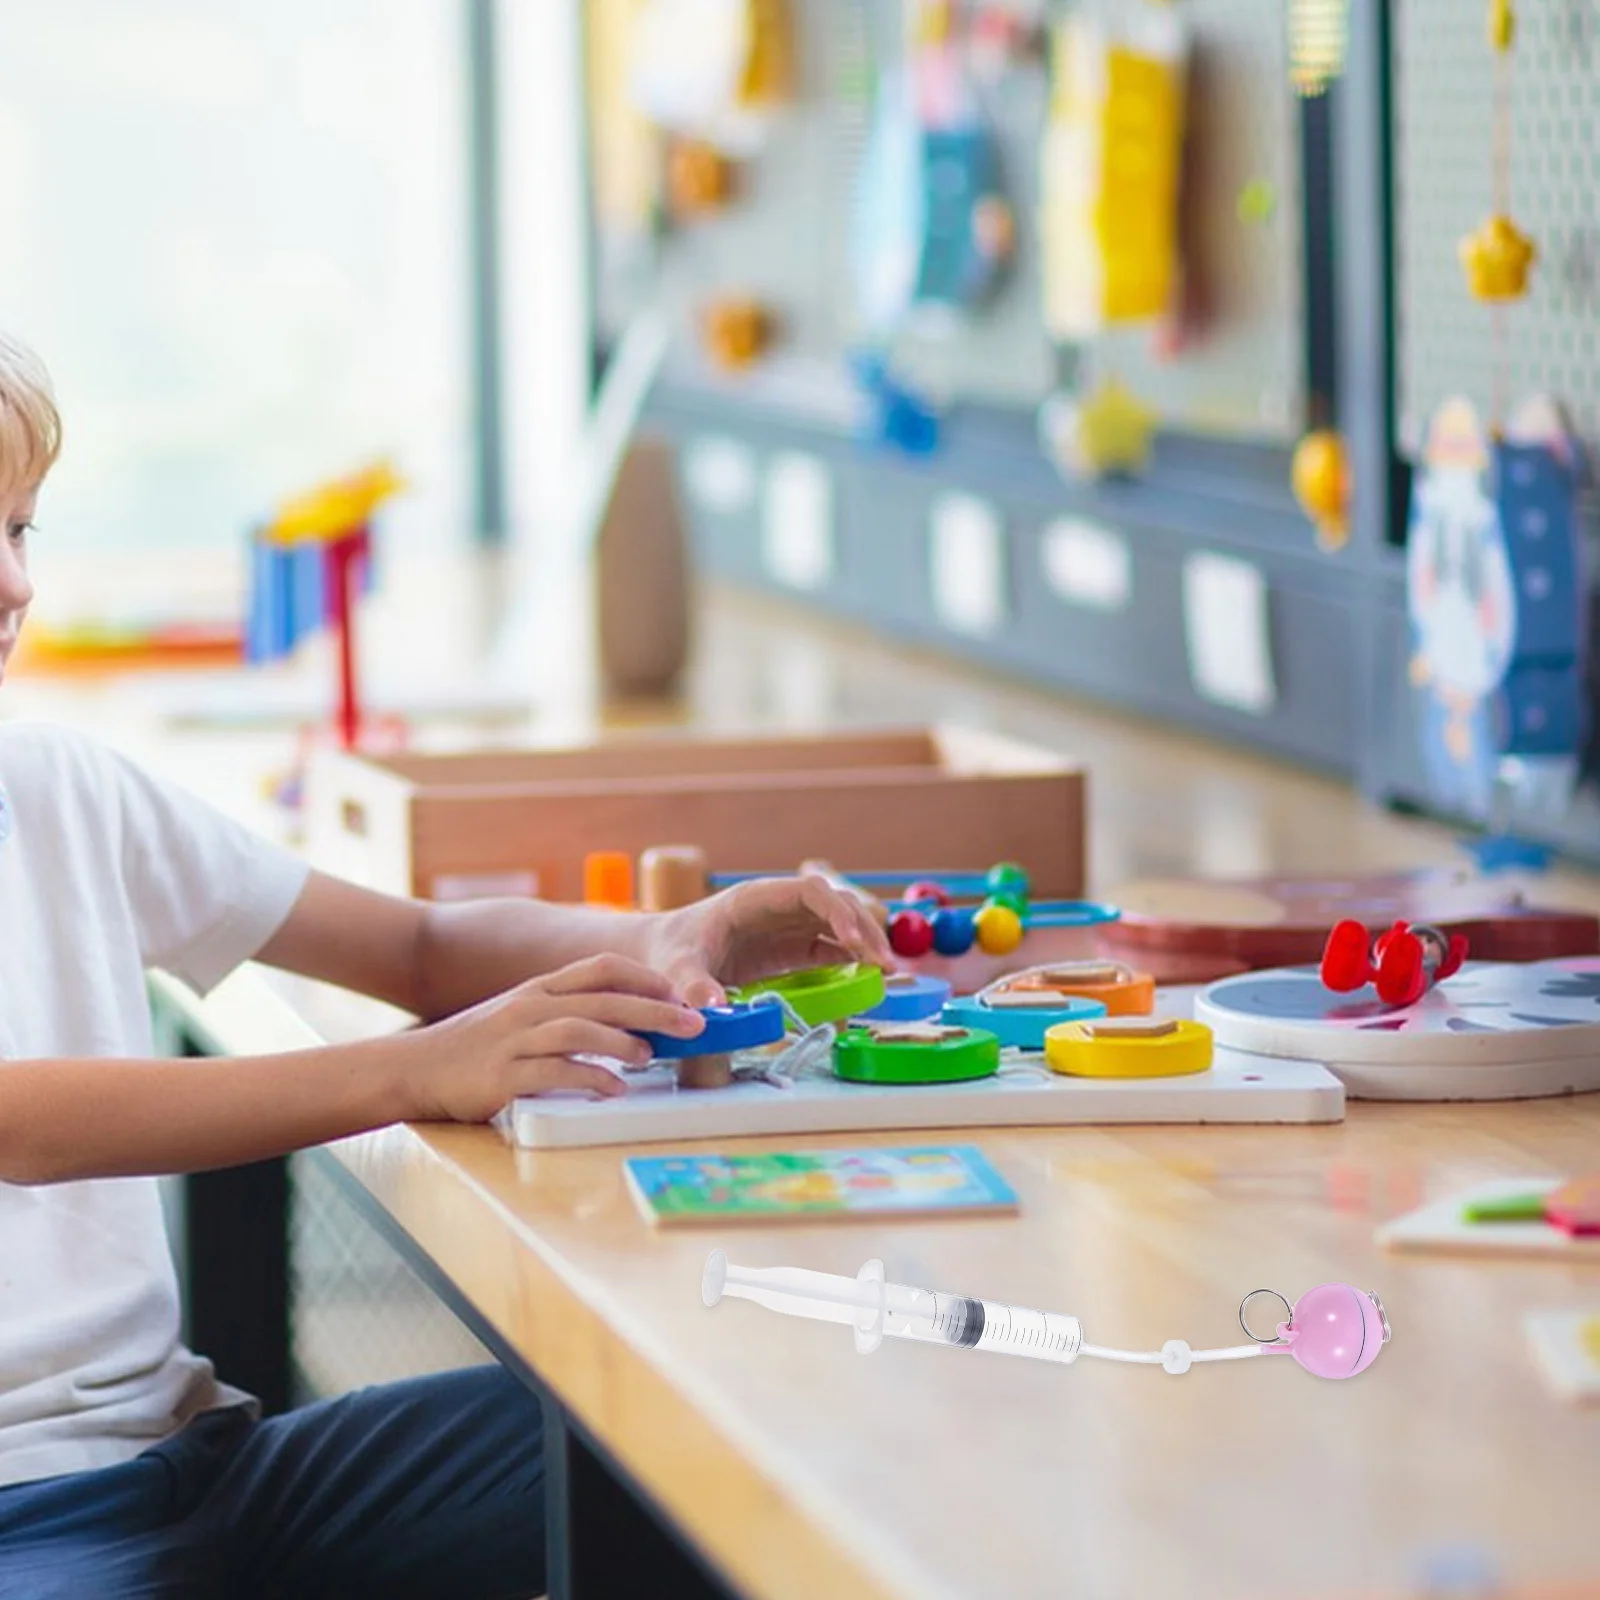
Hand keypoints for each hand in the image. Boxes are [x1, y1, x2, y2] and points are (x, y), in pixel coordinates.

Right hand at [398, 955, 705, 1120]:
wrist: (414, 1069)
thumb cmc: (477, 1046)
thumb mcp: (521, 1015)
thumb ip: (565, 1011)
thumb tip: (623, 1018)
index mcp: (539, 988)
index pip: (600, 967)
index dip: (643, 977)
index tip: (677, 992)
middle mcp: (530, 1007)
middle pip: (602, 998)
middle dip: (653, 1009)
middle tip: (692, 1023)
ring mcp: (514, 1040)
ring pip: (578, 1029)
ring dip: (621, 1042)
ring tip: (651, 1057)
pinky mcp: (502, 1076)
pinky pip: (553, 1072)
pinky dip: (589, 1079)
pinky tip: (613, 1090)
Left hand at [642, 874, 895, 1006]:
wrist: (662, 953)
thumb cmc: (670, 950)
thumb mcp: (677, 967)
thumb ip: (694, 985)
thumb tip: (712, 1009)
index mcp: (755, 899)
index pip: (809, 891)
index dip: (837, 911)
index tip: (854, 939)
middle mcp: (779, 907)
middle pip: (835, 905)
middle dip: (863, 929)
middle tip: (884, 964)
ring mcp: (789, 927)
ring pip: (840, 925)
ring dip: (866, 944)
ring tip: (887, 974)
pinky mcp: (793, 949)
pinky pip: (831, 949)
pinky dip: (854, 961)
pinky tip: (871, 979)